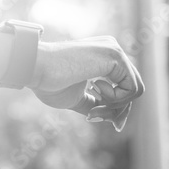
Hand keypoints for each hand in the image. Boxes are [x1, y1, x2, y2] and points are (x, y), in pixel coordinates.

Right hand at [29, 37, 144, 131]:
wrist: (34, 67)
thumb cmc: (48, 81)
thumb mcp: (77, 98)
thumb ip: (97, 104)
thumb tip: (115, 119)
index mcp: (103, 56)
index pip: (122, 85)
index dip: (113, 107)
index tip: (94, 118)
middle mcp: (112, 49)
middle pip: (131, 88)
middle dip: (116, 110)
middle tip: (93, 118)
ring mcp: (115, 51)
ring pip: (134, 90)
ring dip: (114, 106)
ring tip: (91, 106)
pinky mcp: (116, 57)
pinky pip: (132, 89)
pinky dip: (115, 100)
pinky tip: (93, 90)